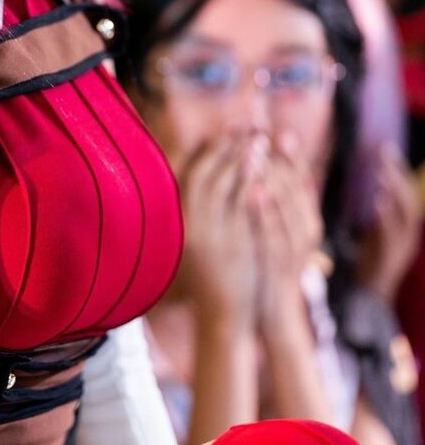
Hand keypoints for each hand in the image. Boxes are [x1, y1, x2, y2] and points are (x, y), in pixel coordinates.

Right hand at [175, 130, 261, 328]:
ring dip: (240, 159)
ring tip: (258, 140)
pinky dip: (250, 183)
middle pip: (205, 175)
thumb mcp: (202, 241)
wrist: (223, 316)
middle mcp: (191, 225)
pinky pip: (240, 206)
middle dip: (226, 148)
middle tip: (247, 128)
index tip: (227, 132)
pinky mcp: (232, 244)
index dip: (208, 150)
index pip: (191, 175)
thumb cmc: (215, 277)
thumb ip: (204, 212)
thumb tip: (214, 178)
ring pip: (223, 186)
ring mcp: (211, 235)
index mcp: (182, 222)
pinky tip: (263, 168)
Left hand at [253, 133, 322, 333]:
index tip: (272, 128)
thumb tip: (262, 160)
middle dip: (276, 157)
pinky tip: (252, 192)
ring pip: (288, 206)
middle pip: (295, 187)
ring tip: (256, 153)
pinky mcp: (279, 263)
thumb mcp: (273, 227)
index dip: (289, 153)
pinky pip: (275, 233)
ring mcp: (295, 247)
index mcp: (305, 218)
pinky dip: (266, 212)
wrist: (271, 311)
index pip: (301, 179)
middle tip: (260, 133)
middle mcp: (306, 229)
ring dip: (271, 178)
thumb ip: (272, 198)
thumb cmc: (268, 263)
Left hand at [356, 143, 421, 303]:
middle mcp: (407, 233)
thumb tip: (380, 192)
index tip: (386, 149)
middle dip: (398, 173)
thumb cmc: (373, 261)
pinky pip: (391, 235)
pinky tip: (378, 203)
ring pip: (404, 214)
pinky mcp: (390, 257)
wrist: (370, 294)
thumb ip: (382, 214)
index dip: (398, 170)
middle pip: (408, 197)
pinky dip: (386, 218)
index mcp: (404, 226)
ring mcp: (401, 245)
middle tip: (384, 152)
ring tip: (382, 174)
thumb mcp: (379, 233)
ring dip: (394, 192)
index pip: (404, 191)